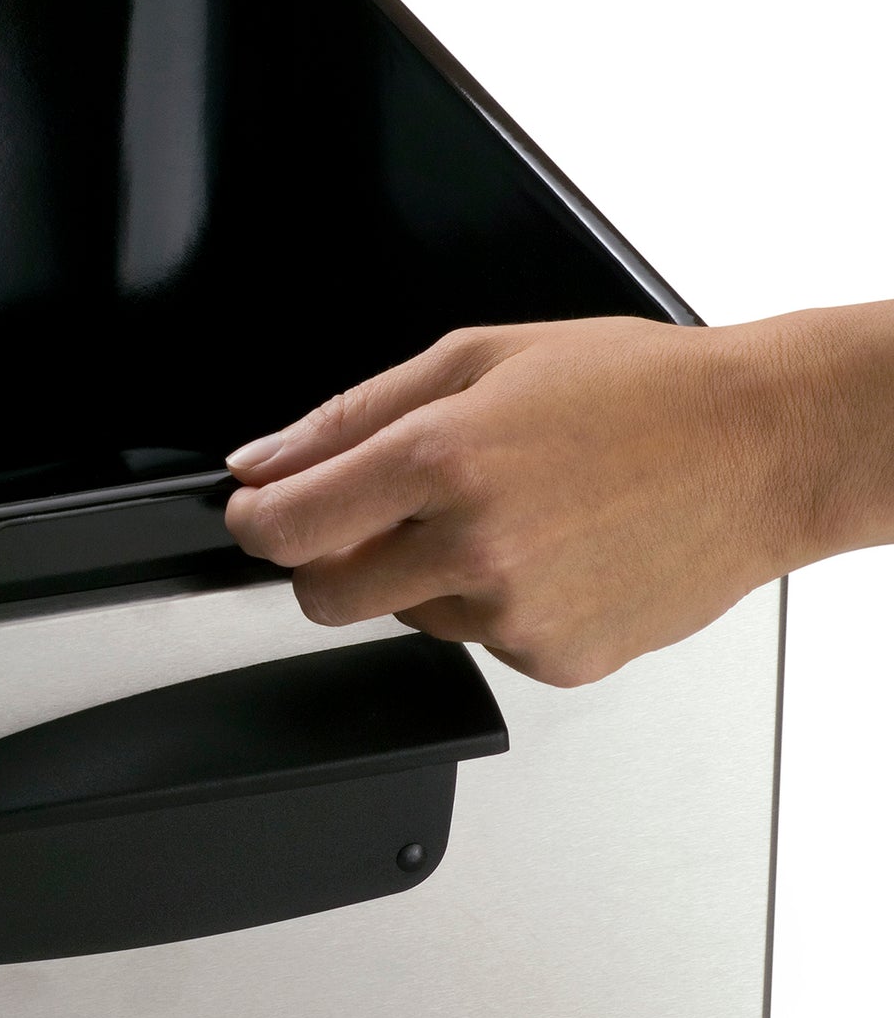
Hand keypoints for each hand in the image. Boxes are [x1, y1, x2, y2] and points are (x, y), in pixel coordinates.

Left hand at [223, 311, 884, 685]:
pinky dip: (495, 603)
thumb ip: (350, 415)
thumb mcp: (478, 358)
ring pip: (408, 617)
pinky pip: (482, 640)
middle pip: (324, 597)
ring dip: (426, 576)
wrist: (763, 448)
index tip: (255, 513)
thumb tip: (260, 461)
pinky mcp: (558, 660)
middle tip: (374, 517)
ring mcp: (518, 615)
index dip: (254, 521)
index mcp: (443, 458)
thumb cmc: (636, 389)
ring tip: (509, 512)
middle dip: (324, 561)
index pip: (288, 526)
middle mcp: (474, 547)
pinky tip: (553, 552)